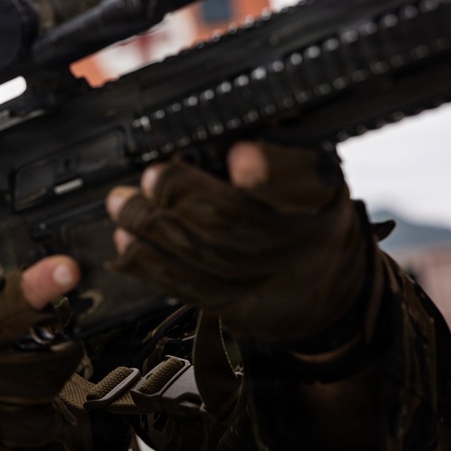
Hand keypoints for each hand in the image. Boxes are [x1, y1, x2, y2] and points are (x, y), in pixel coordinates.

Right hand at [0, 256, 88, 450]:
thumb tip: (35, 291)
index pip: (6, 304)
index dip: (38, 286)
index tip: (65, 271)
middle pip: (50, 366)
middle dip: (61, 359)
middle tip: (55, 356)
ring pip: (50, 417)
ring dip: (47, 412)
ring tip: (28, 406)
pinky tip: (36, 443)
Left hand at [105, 141, 369, 339]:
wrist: (326, 286)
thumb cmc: (308, 216)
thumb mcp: (314, 177)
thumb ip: (277, 158)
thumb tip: (218, 141)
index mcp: (320, 198)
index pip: (300, 182)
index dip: (269, 170)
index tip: (239, 155)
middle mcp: (298, 243)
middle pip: (231, 219)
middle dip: (179, 195)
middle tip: (150, 178)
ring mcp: (268, 281)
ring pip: (199, 254)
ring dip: (150, 227)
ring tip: (123, 206)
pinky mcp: (239, 309)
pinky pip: (186, 286)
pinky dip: (149, 263)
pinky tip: (127, 243)